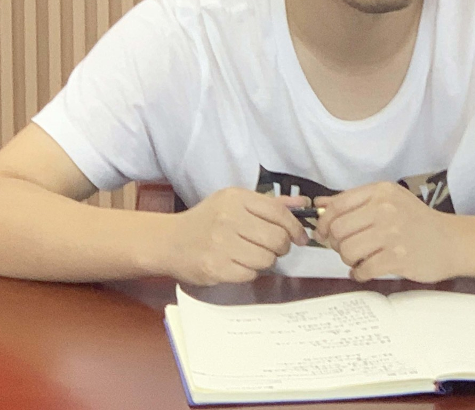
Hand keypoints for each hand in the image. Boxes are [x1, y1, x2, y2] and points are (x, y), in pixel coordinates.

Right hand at [165, 188, 307, 284]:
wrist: (170, 241)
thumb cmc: (207, 220)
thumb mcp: (235, 203)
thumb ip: (270, 204)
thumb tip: (304, 203)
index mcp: (236, 198)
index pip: (279, 213)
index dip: (295, 227)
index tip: (300, 238)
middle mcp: (229, 218)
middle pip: (277, 238)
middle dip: (281, 246)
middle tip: (273, 247)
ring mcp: (221, 244)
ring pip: (266, 259)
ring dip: (265, 260)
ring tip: (252, 255)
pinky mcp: (216, 268)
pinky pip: (250, 274)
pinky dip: (249, 272)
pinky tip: (238, 264)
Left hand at [314, 182, 458, 282]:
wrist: (452, 241)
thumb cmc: (417, 222)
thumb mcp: (388, 201)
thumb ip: (354, 202)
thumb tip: (319, 205)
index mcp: (381, 192)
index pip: (337, 205)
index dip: (324, 222)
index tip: (324, 232)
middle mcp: (386, 209)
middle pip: (338, 229)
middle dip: (335, 243)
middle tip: (345, 248)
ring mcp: (393, 234)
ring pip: (347, 250)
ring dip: (348, 259)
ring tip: (359, 259)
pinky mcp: (398, 258)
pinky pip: (363, 269)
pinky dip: (359, 273)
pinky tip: (366, 270)